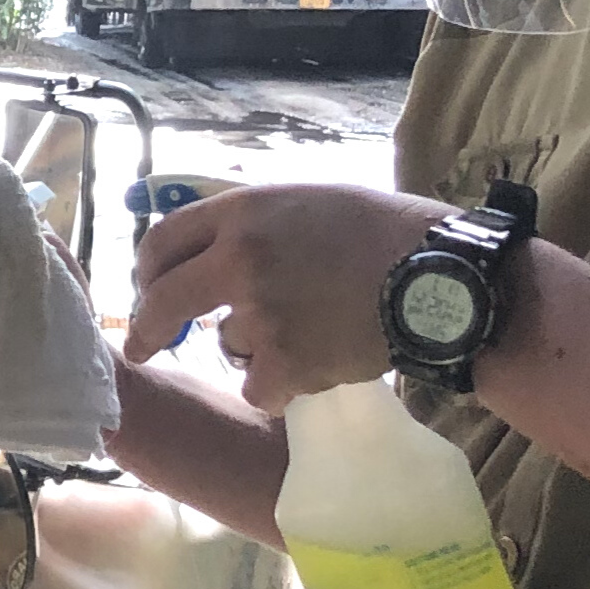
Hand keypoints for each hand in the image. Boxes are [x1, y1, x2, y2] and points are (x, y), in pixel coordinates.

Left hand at [127, 183, 454, 413]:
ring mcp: (262, 314)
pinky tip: (315, 366)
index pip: (160, 242)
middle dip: (149, 329)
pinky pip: (258, 387)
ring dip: (252, 349)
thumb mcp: (306, 200)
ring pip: (225, 346)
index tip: (146, 291)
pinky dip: (279, 387)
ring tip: (308, 330)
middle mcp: (241, 261)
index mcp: (243, 212)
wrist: (445, 279)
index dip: (146, 272)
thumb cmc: (384, 232)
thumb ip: (249, 221)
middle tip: (145, 346)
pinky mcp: (288, 364)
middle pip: (162, 302)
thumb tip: (201, 246)